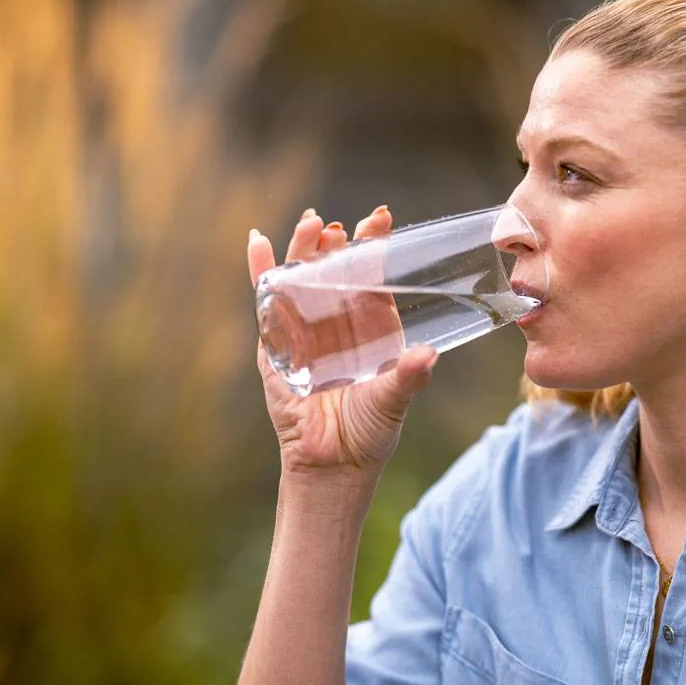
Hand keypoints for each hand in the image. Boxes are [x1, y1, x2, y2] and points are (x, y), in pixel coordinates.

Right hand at [247, 206, 437, 475]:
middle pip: (334, 270)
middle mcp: (339, 322)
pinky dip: (261, 272)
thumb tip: (427, 356)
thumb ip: (408, 378)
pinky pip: (267, 303)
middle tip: (339, 224)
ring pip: (301, 278)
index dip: (374, 246)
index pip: (372, 276)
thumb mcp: (393, 401)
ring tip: (310, 223)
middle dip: (336, 243)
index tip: (380, 219)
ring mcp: (305, 330)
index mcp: (372, 327)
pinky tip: (258, 242)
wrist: (333, 465)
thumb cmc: (370, 432)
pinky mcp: (275, 345)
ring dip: (302, 249)